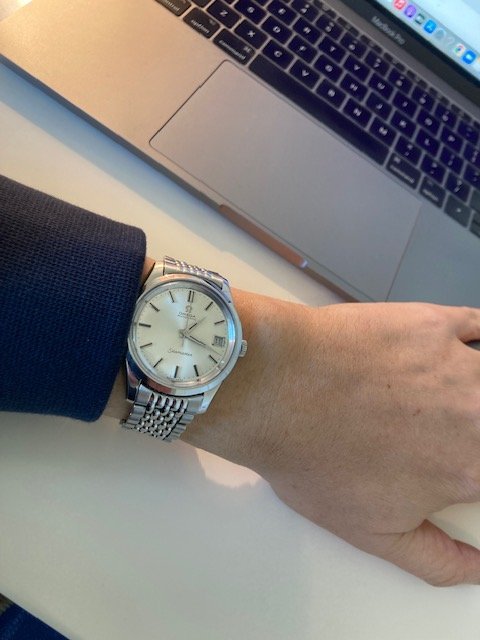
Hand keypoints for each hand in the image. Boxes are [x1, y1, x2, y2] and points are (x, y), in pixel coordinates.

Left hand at [185, 294, 479, 585]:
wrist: (276, 389)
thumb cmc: (313, 456)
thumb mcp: (372, 532)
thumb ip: (437, 560)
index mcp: (469, 469)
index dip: (475, 474)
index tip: (464, 468)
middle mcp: (478, 415)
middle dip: (478, 433)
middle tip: (453, 434)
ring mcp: (459, 364)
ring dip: (476, 393)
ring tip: (453, 401)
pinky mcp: (434, 324)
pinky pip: (479, 326)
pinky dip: (477, 338)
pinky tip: (461, 350)